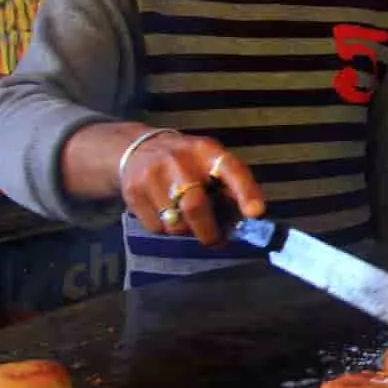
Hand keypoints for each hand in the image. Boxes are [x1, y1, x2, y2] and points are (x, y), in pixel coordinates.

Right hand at [120, 132, 264, 245]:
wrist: (135, 148)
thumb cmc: (185, 161)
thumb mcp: (210, 161)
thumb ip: (230, 185)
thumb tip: (248, 219)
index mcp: (207, 151)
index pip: (231, 170)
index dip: (245, 192)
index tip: (255, 213)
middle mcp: (179, 160)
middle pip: (196, 206)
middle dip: (209, 231)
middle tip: (215, 239)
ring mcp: (152, 175)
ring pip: (175, 223)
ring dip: (186, 230)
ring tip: (187, 219)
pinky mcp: (133, 192)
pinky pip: (156, 227)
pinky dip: (166, 229)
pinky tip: (165, 213)